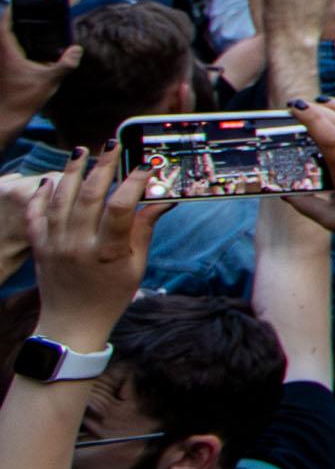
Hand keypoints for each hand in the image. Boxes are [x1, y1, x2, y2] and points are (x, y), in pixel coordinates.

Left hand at [27, 151, 152, 345]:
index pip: (121, 207)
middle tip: (112, 145)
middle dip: (102, 166)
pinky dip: (42, 194)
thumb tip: (162, 200)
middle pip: (89, 195)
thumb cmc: (110, 296)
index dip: (133, 182)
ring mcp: (55, 244)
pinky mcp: (40, 246)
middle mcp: (78, 244)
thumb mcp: (136, 266)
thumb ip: (144, 230)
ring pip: (61, 199)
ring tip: (81, 151)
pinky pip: (37, 215)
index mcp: (107, 252)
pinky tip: (52, 179)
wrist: (72, 323)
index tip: (144, 166)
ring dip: (72, 172)